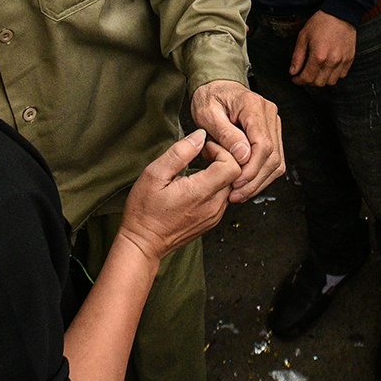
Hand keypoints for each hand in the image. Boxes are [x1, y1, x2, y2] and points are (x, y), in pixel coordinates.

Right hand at [116, 129, 241, 263]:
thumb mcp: (154, 174)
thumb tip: (200, 136)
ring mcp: (214, 216)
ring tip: (201, 166)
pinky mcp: (212, 221)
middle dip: (223, 158)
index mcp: (200, 192)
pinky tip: (200, 181)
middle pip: (236, 174)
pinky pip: (224, 197)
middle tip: (204, 154)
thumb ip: (180, 152)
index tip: (204, 148)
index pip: (233, 165)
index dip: (221, 150)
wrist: (143, 243)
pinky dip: (217, 185)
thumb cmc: (144, 210)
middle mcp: (213, 206)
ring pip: (232, 185)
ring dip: (221, 172)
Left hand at [190, 80, 283, 201]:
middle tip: (236, 194)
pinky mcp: (271, 132)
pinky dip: (261, 175)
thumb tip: (243, 156)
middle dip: (255, 179)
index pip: (263, 144)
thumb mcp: (207, 114)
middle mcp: (269, 114)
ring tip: (239, 193)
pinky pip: (273, 159)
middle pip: (273, 156)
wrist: (215, 87)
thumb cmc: (209, 98)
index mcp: (253, 106)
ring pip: (277, 161)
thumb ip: (225, 134)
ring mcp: (272, 123)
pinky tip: (246, 184)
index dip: (252, 168)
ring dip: (260, 181)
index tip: (237, 183)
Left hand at [289, 12, 356, 85]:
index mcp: (318, 56)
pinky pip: (342, 75)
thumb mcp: (303, 37)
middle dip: (309, 82)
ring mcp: (342, 61)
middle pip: (319, 83)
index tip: (295, 78)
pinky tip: (328, 67)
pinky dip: (334, 75)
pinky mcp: (350, 59)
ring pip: (331, 82)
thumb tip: (293, 72)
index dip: (298, 81)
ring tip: (316, 72)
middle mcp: (332, 61)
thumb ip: (297, 57)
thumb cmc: (321, 23)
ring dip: (322, 80)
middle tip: (304, 75)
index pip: (307, 78)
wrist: (340, 13)